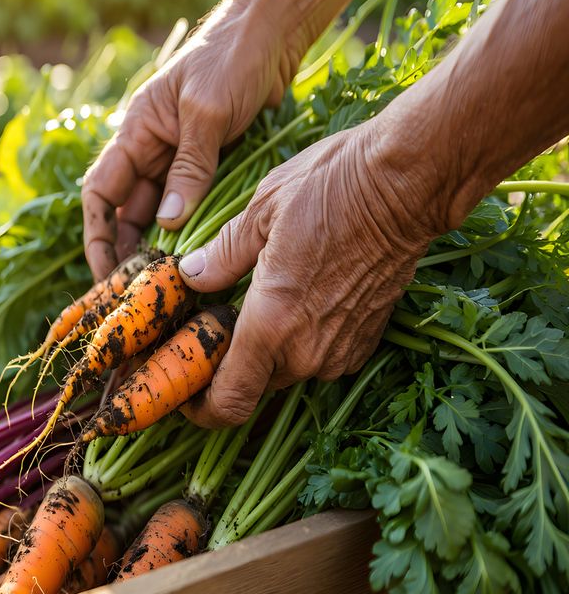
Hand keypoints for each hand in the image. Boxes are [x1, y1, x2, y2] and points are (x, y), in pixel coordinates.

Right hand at [82, 10, 300, 279]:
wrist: (272, 33)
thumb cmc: (231, 59)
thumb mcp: (207, 111)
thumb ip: (189, 166)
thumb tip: (167, 223)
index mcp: (136, 132)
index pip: (101, 193)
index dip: (98, 235)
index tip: (107, 272)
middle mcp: (151, 150)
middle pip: (130, 213)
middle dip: (132, 252)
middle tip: (146, 292)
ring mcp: (181, 160)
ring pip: (163, 215)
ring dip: (166, 247)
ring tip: (174, 284)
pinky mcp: (210, 166)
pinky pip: (195, 206)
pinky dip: (196, 232)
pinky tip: (204, 257)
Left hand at [179, 111, 445, 426]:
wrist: (409, 183)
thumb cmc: (334, 188)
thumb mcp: (260, 211)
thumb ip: (222, 256)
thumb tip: (192, 276)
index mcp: (272, 324)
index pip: (229, 402)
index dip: (200, 410)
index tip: (184, 393)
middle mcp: (308, 350)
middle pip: (253, 385)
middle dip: (227, 368)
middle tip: (210, 328)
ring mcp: (341, 349)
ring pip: (286, 370)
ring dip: (265, 351)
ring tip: (251, 305)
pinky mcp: (366, 339)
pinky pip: (318, 356)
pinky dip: (298, 340)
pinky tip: (292, 298)